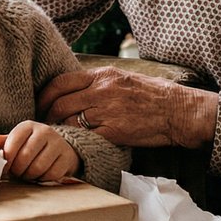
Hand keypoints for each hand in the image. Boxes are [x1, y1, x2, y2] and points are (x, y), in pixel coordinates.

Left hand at [0, 121, 77, 182]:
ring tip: (27, 174)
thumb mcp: (17, 141)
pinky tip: (40, 175)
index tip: (5, 168)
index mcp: (28, 126)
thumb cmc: (32, 146)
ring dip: (29, 176)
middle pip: (25, 157)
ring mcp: (57, 143)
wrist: (60, 148)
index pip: (13, 143)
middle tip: (17, 173)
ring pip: (38, 167)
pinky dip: (42, 179)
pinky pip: (50, 174)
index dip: (6, 159)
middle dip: (17, 170)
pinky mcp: (66, 157)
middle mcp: (44, 131)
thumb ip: (1, 143)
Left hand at [37, 66, 218, 147]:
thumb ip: (100, 82)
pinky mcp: (114, 131)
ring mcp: (107, 111)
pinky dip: (77, 141)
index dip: (46, 95)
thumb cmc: (155, 95)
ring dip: (60, 130)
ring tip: (59, 136)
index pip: (61, 82)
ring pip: (69, 121)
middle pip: (60, 102)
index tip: (41, 105)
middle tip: (46, 125)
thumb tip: (78, 87)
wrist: (179, 111)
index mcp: (103, 75)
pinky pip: (85, 136)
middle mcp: (102, 90)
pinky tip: (76, 144)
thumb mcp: (124, 78)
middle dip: (48, 115)